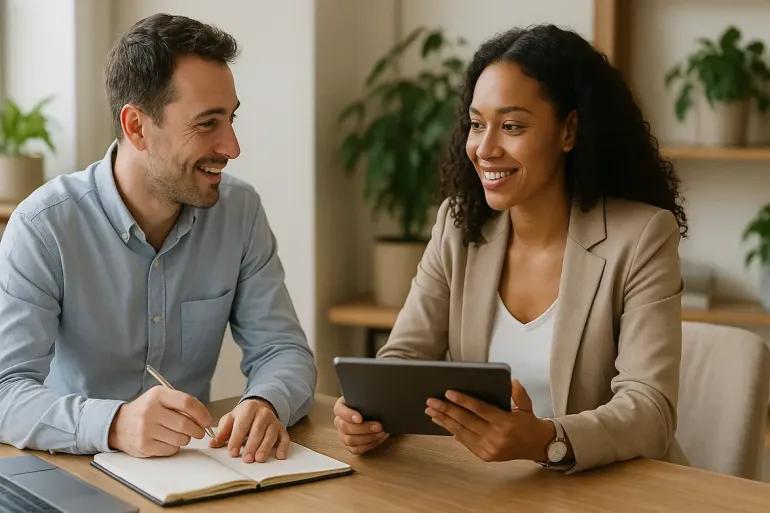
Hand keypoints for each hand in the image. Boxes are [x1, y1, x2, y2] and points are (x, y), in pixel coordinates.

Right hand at [108, 386, 210, 457]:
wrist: (119, 425)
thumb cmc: (147, 410)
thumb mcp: (161, 398)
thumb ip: (181, 404)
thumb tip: (204, 418)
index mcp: (157, 395)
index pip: (187, 403)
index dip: (202, 413)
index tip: (207, 420)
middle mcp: (150, 411)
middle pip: (186, 424)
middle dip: (198, 430)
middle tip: (200, 431)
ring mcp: (145, 429)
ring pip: (180, 439)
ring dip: (186, 438)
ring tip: (181, 435)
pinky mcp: (144, 446)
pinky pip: (171, 450)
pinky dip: (175, 447)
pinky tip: (168, 441)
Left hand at [209, 398, 288, 462]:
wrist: (260, 407)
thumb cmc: (243, 416)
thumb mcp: (231, 419)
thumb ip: (222, 432)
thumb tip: (213, 444)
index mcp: (248, 408)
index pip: (242, 425)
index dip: (237, 439)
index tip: (232, 452)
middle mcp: (263, 413)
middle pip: (257, 430)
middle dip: (252, 445)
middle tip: (246, 459)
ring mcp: (274, 421)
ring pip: (271, 434)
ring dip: (265, 447)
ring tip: (259, 459)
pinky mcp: (282, 429)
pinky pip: (285, 438)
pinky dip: (283, 447)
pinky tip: (280, 456)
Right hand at [333, 396, 388, 454]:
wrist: (369, 412)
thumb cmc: (365, 403)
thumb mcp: (363, 397)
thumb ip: (366, 396)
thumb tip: (378, 393)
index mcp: (340, 408)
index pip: (339, 411)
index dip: (349, 415)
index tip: (360, 418)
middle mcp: (339, 422)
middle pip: (346, 427)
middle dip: (364, 428)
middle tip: (379, 426)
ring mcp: (343, 435)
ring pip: (350, 441)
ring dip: (368, 438)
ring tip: (381, 433)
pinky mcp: (349, 446)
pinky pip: (356, 450)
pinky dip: (369, 445)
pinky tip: (380, 439)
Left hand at [425, 380, 557, 461]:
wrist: (537, 446)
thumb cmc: (528, 423)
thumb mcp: (527, 406)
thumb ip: (519, 394)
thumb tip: (511, 381)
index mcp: (505, 422)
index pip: (479, 409)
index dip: (463, 401)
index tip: (448, 393)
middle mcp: (495, 437)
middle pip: (466, 421)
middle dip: (446, 410)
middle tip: (431, 401)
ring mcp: (489, 448)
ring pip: (461, 432)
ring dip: (444, 421)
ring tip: (431, 412)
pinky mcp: (485, 456)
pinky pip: (465, 441)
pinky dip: (453, 431)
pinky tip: (443, 423)